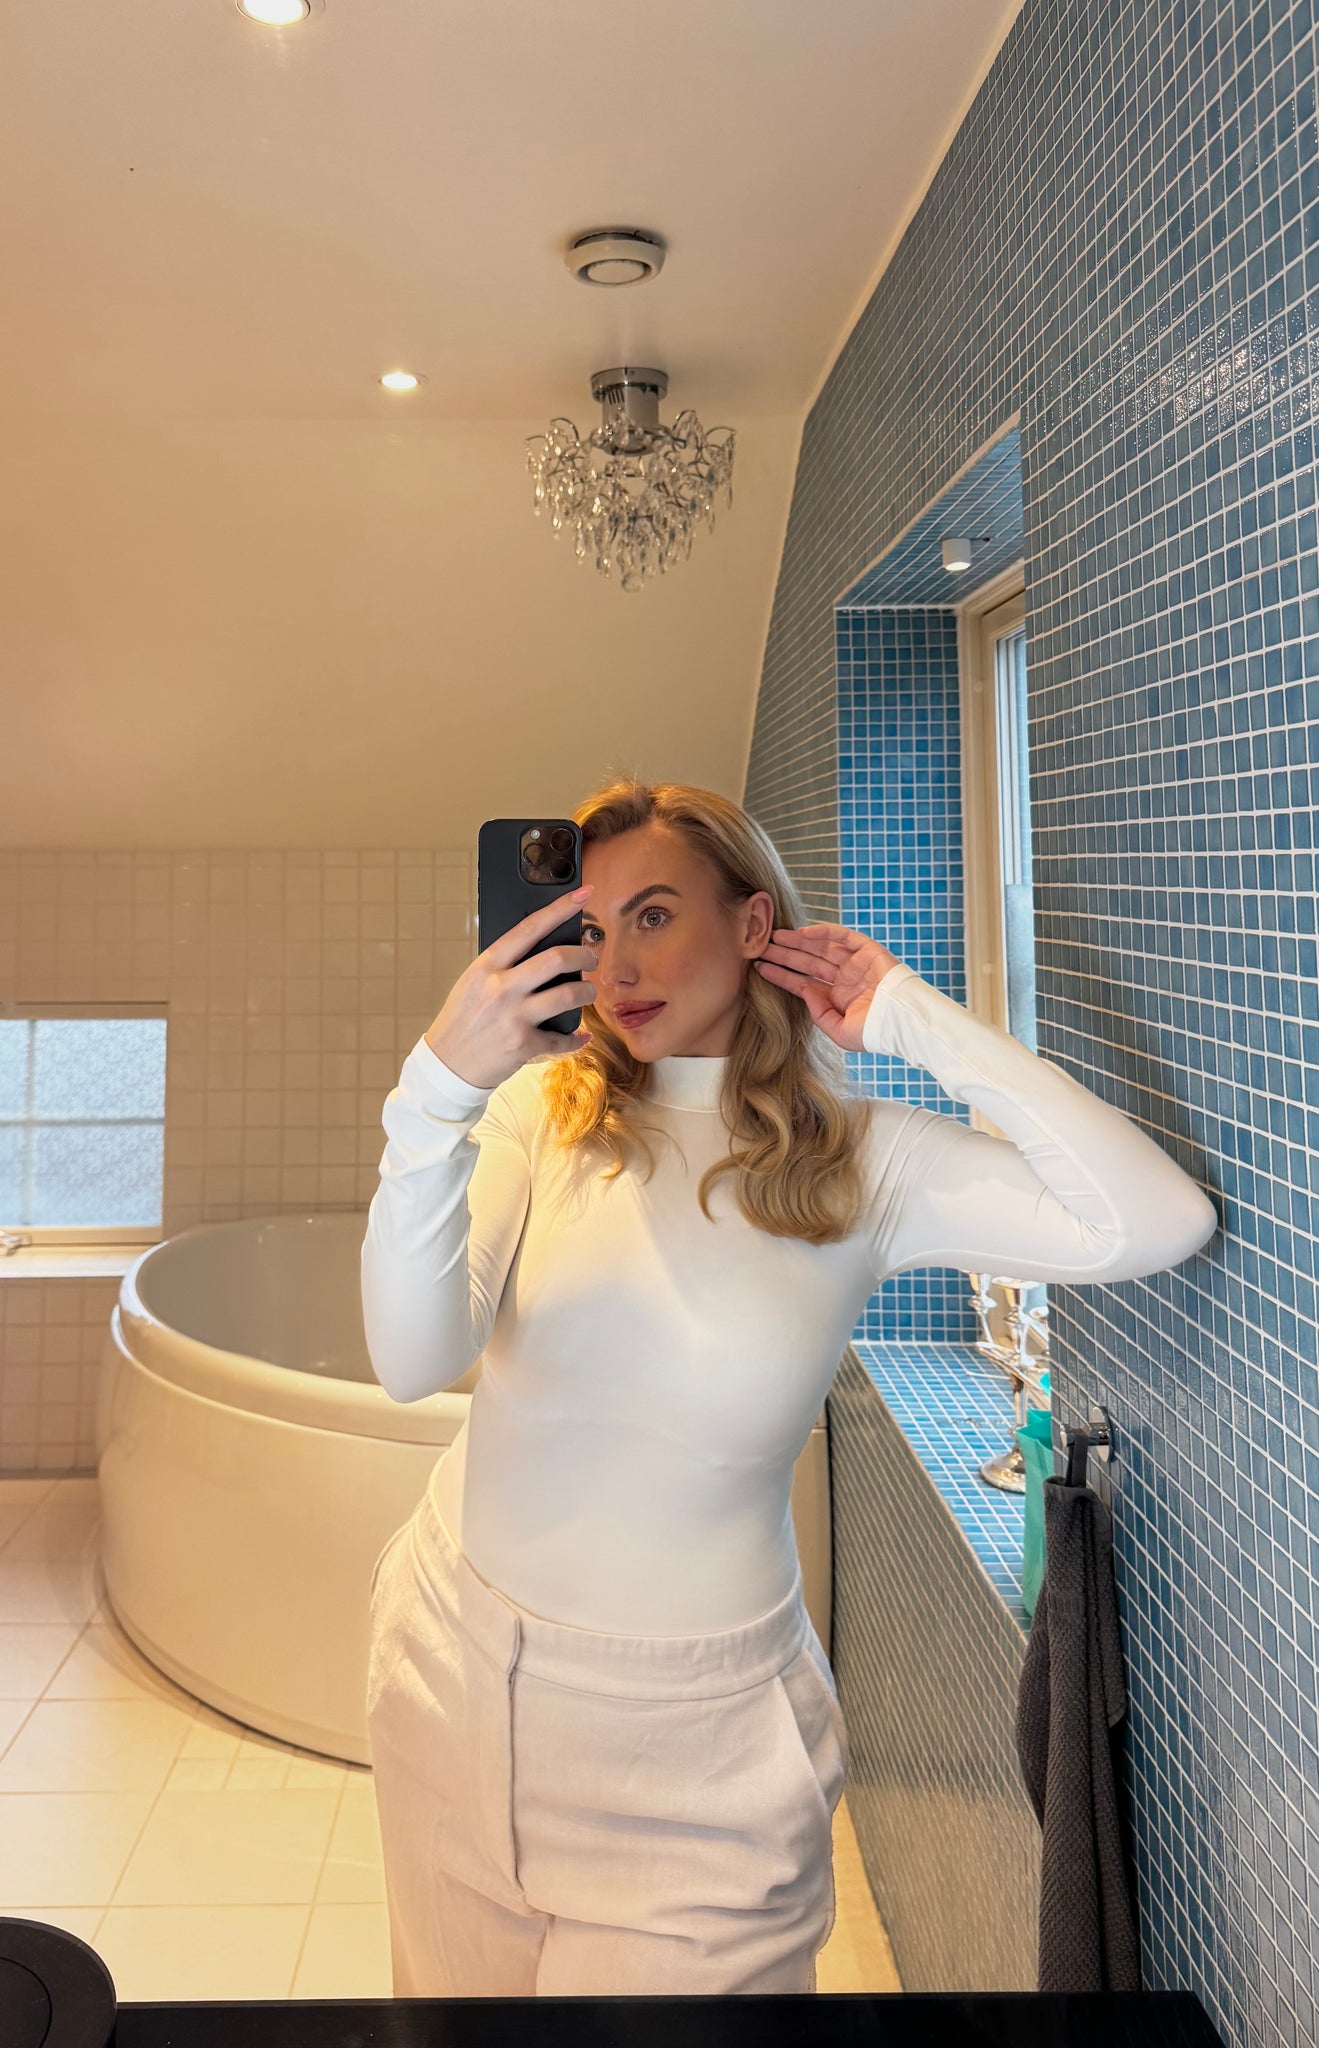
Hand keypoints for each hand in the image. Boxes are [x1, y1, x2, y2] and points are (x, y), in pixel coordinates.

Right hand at [424, 886, 598, 1089]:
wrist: (447, 1064)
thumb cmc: (462, 1020)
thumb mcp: (474, 983)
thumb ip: (504, 966)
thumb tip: (544, 950)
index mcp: (488, 966)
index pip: (529, 928)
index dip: (560, 908)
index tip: (583, 895)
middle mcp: (501, 987)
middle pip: (557, 958)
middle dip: (585, 955)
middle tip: (591, 958)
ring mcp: (514, 1016)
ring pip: (569, 995)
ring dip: (587, 992)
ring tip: (587, 993)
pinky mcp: (524, 1044)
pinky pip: (563, 1038)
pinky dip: (577, 1038)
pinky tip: (580, 1035)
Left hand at [754, 923, 901, 1051]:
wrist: (903, 1022)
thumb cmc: (874, 1032)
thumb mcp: (840, 1031)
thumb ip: (819, 1014)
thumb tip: (804, 991)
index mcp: (838, 998)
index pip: (803, 983)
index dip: (782, 975)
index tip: (760, 968)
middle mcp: (845, 979)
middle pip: (808, 963)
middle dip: (785, 955)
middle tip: (761, 947)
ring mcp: (856, 963)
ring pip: (821, 948)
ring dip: (798, 942)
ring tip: (774, 937)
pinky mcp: (867, 951)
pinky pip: (842, 936)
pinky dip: (823, 932)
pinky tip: (801, 933)